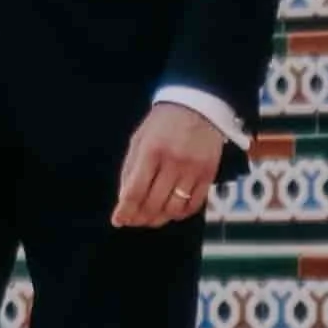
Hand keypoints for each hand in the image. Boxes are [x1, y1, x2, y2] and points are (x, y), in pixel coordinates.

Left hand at [113, 101, 223, 229]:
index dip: (125, 211)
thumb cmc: (163, 124)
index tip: (118, 220)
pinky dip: (181, 213)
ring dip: (160, 218)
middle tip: (133, 221)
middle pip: (153, 203)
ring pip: (174, 208)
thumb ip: (130, 170)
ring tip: (151, 218)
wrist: (197, 106)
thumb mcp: (139, 140)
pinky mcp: (209, 173)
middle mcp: (173, 161)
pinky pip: (194, 204)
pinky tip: (172, 211)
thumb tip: (124, 201)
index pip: (135, 191)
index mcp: (151, 151)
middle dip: (140, 218)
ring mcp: (193, 169)